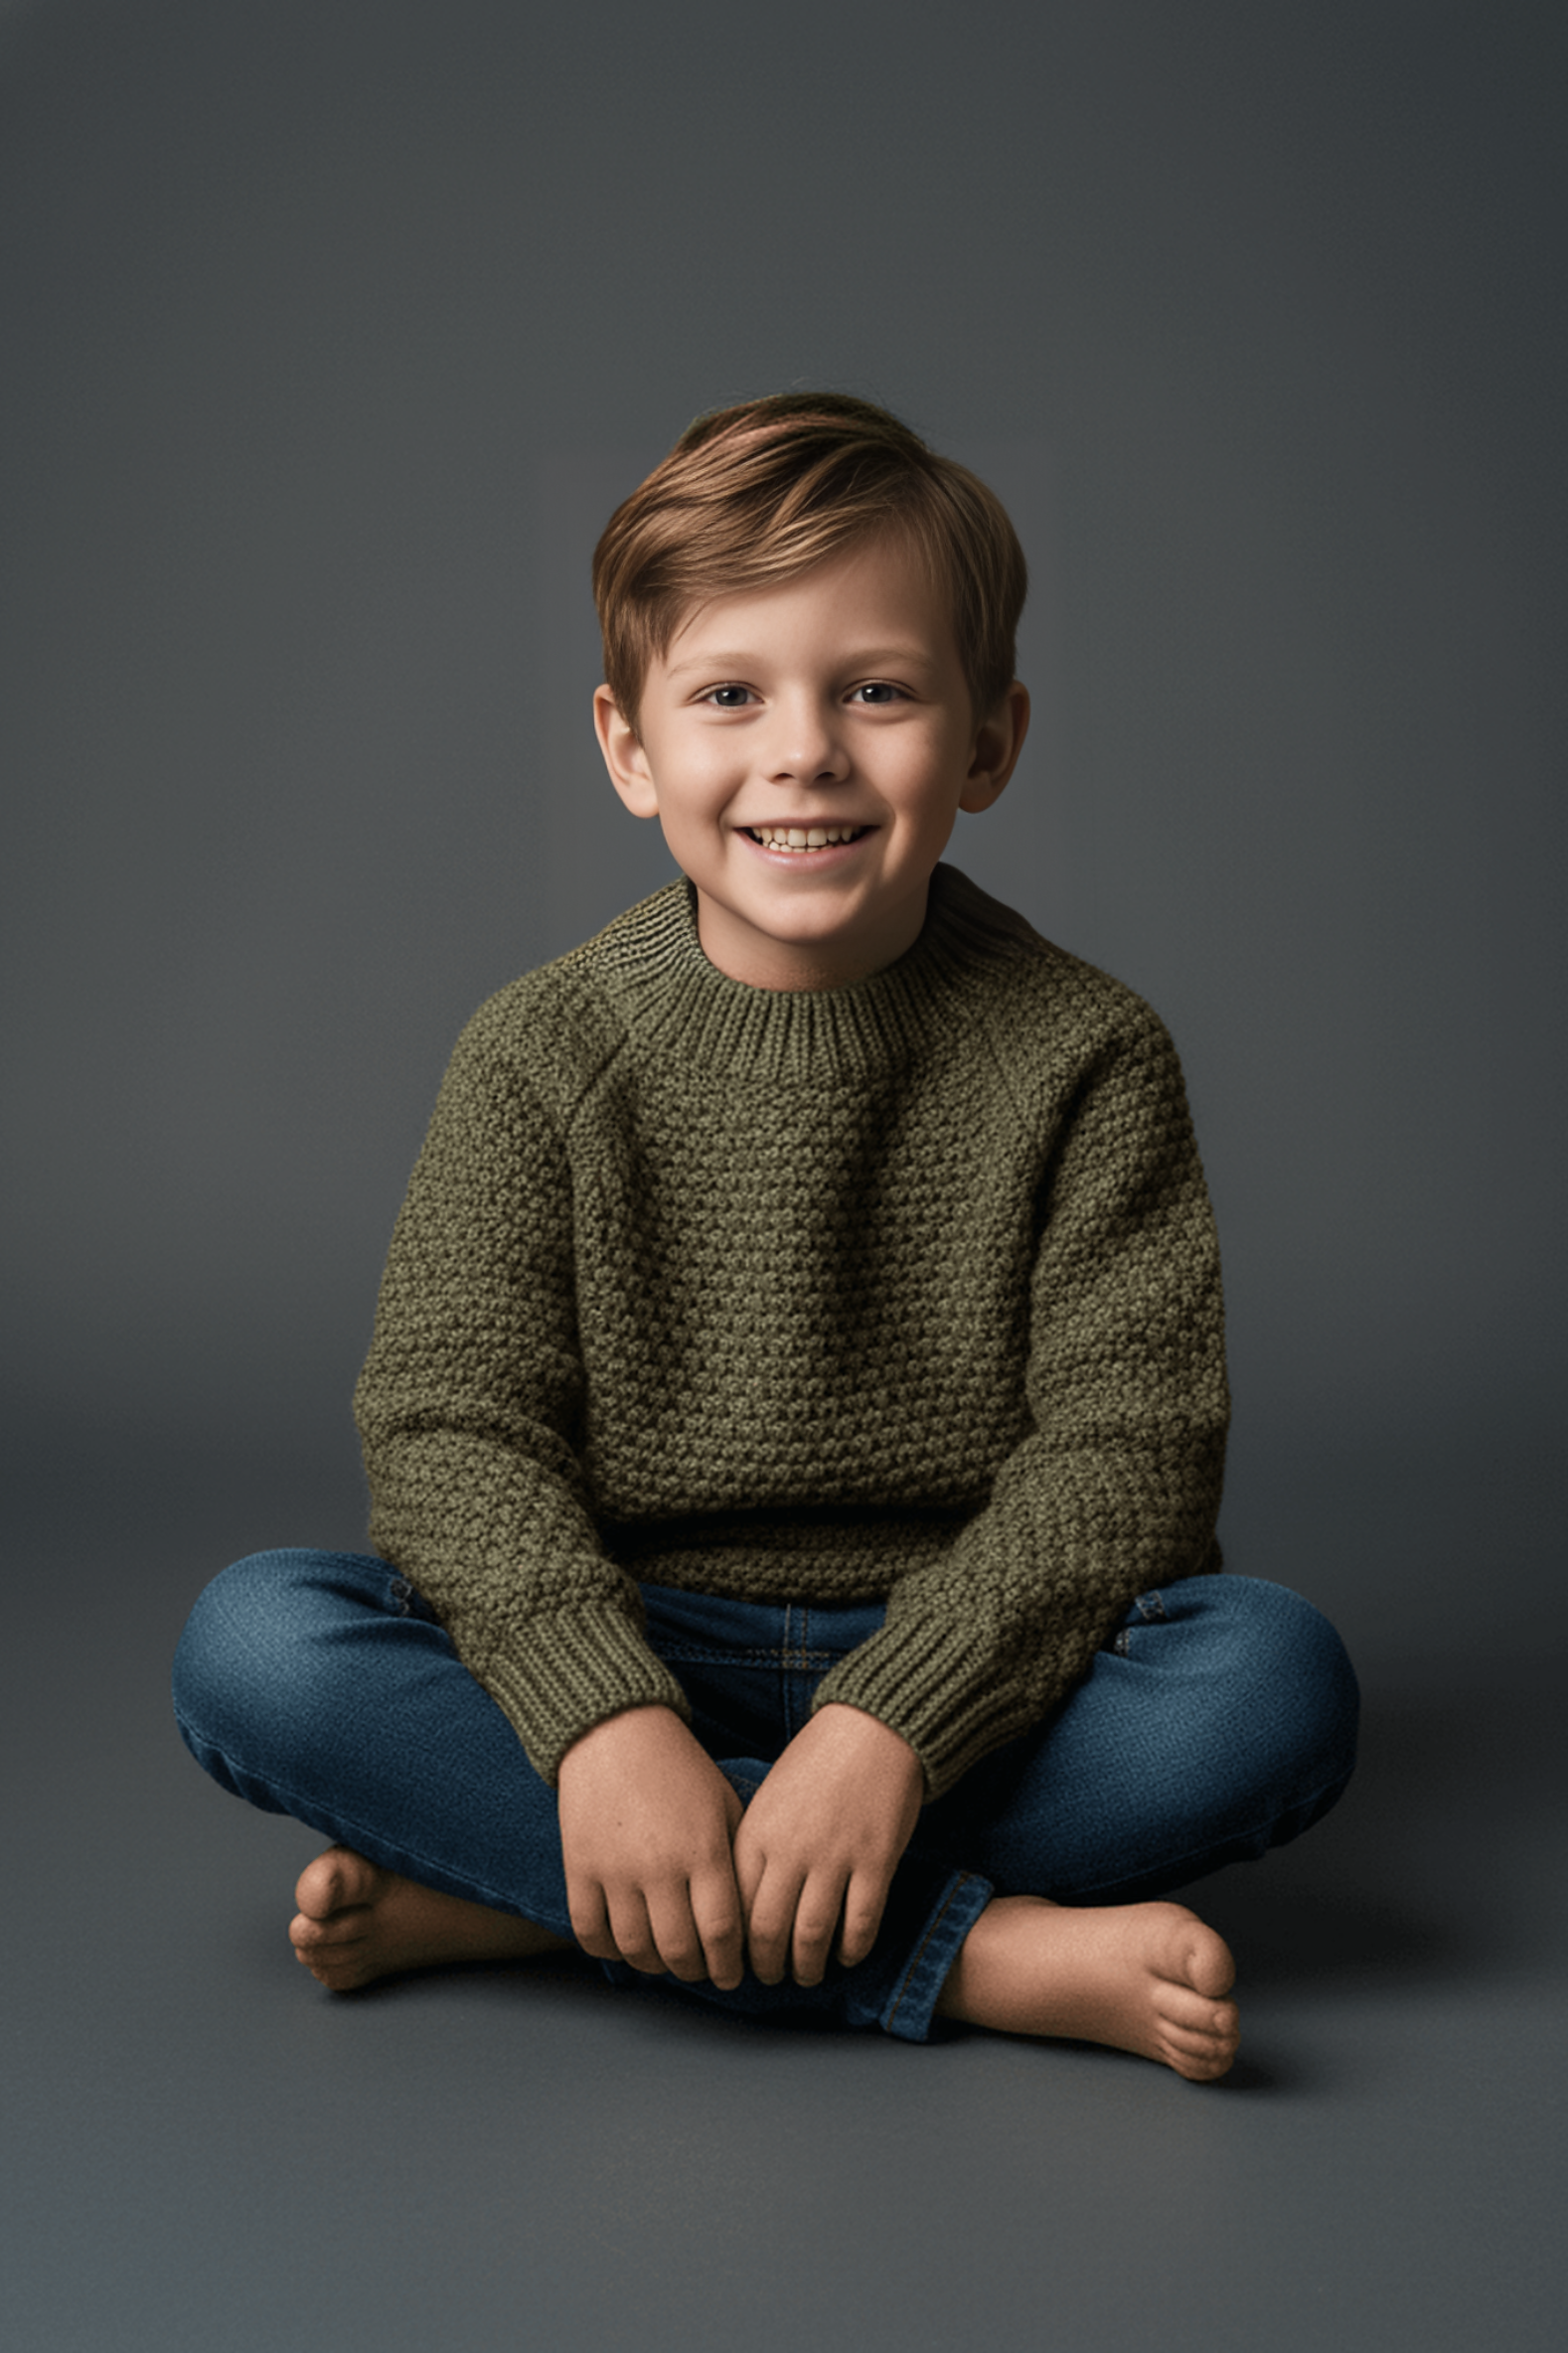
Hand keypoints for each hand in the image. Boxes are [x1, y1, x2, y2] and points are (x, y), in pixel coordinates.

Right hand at [556, 1706, 744, 1987]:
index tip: (733, 1974)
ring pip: (636, 1949)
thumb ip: (738, 1857)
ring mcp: (615, 1870)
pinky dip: (609, 1949)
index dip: (729, 1965)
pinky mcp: (579, 1868)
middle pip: (680, 1950)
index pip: (722, 1933)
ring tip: (667, 1960)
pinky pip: (590, 1932)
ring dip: (655, 1965)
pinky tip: (626, 1944)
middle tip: (702, 1970)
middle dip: (696, 1971)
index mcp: (705, 1849)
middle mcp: (660, 1866)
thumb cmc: (679, 1767)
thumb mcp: (724, 1803)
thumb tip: (750, 1916)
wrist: (614, 1729)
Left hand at [732, 1704, 925, 1987]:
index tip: (739, 1959)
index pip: (734, 1908)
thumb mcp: (769, 1798)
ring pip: (812, 1937)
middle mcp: (790, 1850)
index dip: (734, 1945)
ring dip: (808, 1967)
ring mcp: (834, 1857)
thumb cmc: (817, 1762)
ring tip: (809, 1975)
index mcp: (756, 1833)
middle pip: (768, 1932)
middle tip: (772, 1978)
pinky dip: (852, 1948)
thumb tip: (743, 1903)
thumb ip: (755, 1846)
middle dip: (768, 1967)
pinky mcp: (876, 1861)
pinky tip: (848, 1953)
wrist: (873, 1729)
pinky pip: (860, 1923)